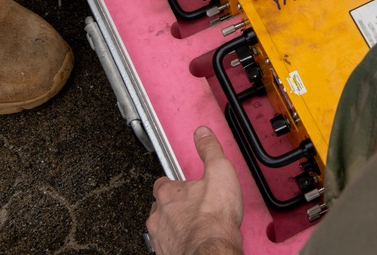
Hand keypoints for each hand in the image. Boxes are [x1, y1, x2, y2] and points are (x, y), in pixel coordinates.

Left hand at [146, 126, 244, 254]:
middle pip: (160, 206)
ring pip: (163, 227)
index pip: (162, 183)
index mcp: (167, 193)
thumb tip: (202, 133)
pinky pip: (168, 245)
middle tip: (191, 206)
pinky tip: (192, 240)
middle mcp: (158, 216)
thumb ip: (209, 149)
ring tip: (193, 225)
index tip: (184, 185)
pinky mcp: (165, 253)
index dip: (174, 184)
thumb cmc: (214, 217)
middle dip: (173, 206)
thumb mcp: (219, 171)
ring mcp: (160, 237)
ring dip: (175, 225)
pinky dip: (178, 242)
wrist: (211, 249)